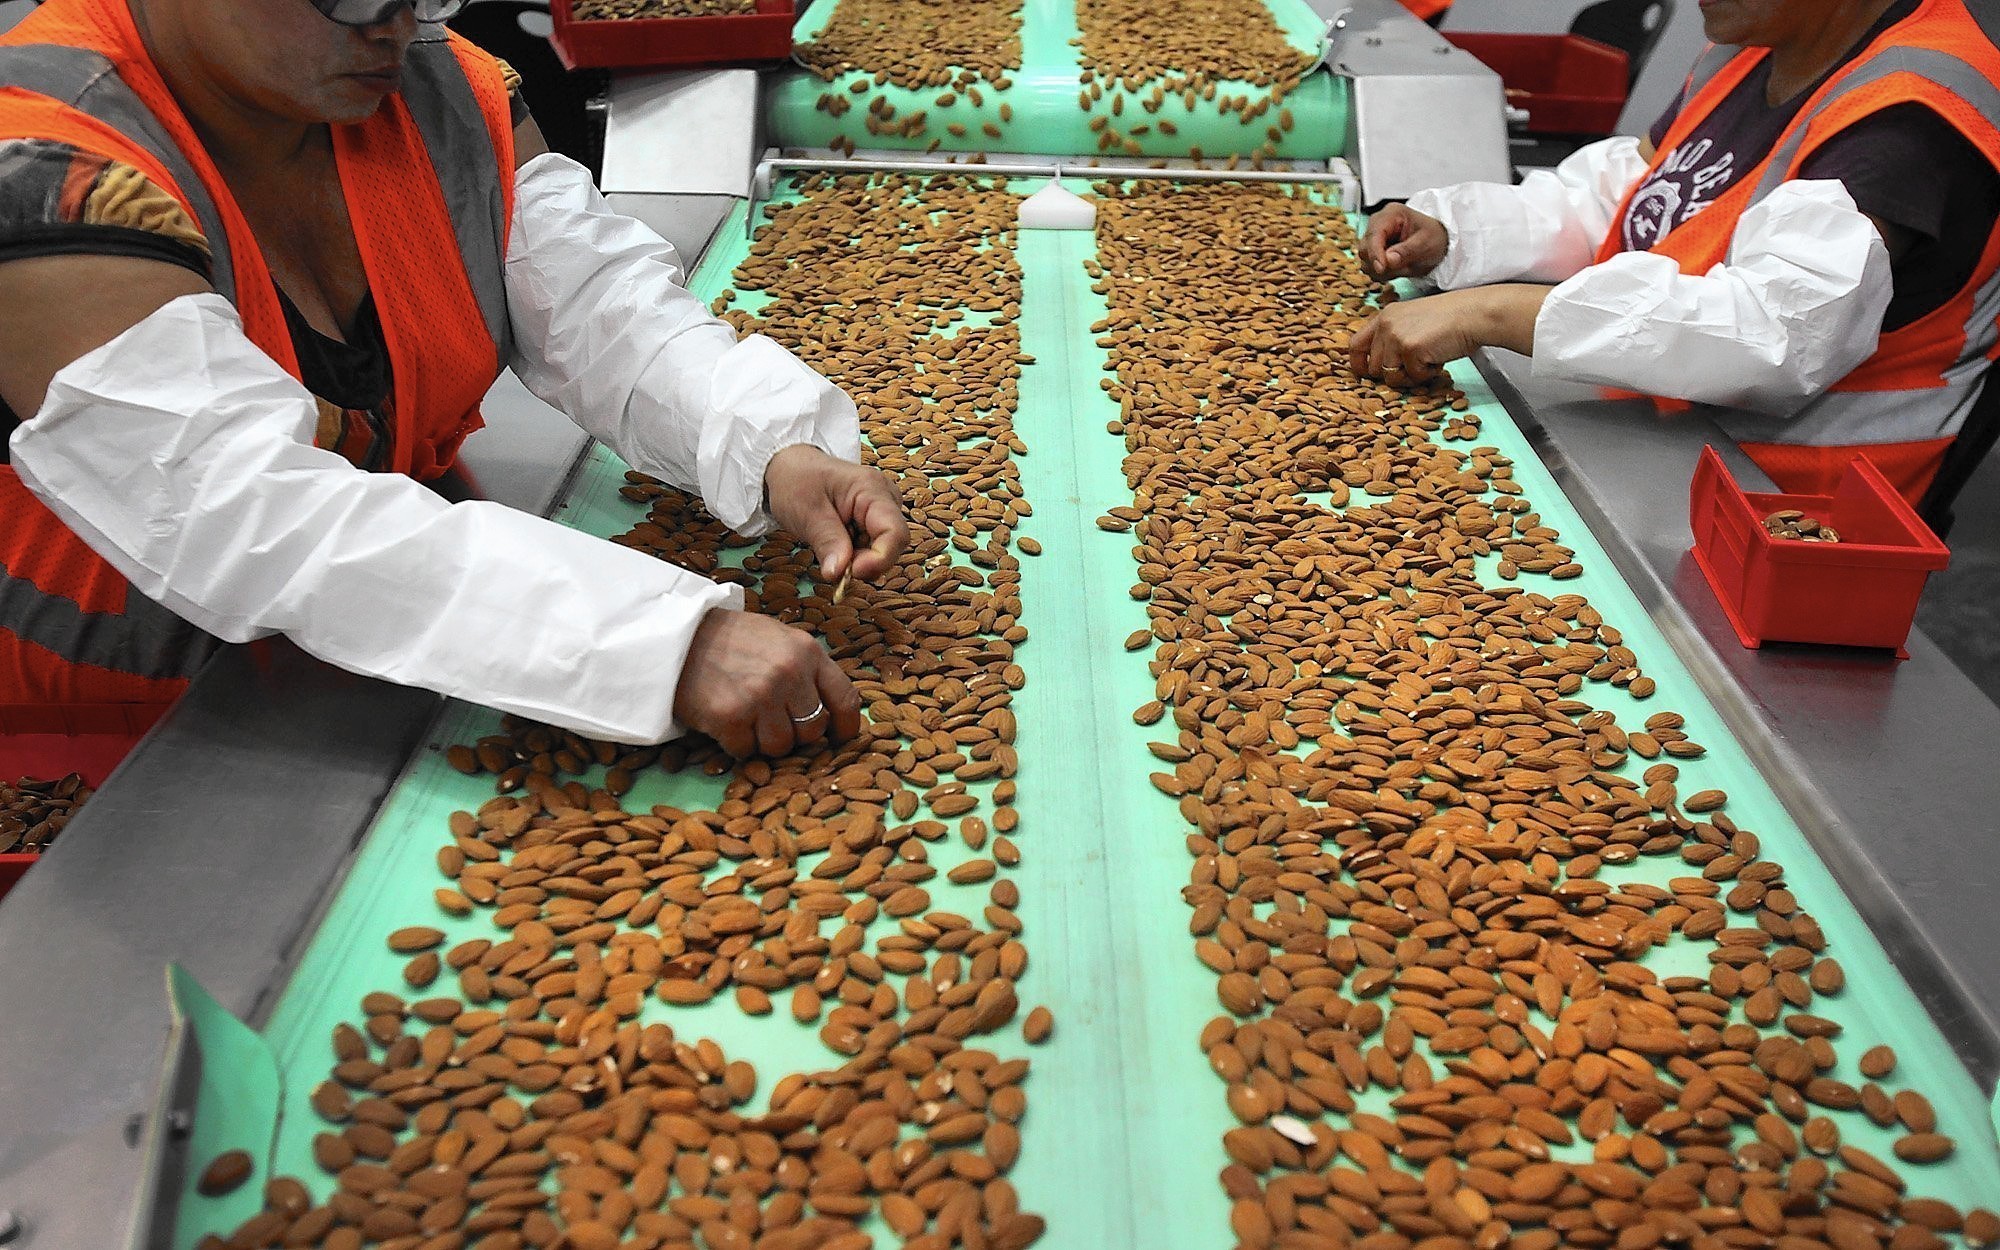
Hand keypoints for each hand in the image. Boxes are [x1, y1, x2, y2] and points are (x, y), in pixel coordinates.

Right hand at [673, 609, 862, 756]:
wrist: (676, 636)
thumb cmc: (730, 640)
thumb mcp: (779, 639)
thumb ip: (807, 670)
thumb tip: (830, 712)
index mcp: (807, 652)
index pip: (846, 699)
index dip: (846, 727)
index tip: (838, 738)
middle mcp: (789, 673)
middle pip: (813, 730)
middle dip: (795, 734)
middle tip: (770, 721)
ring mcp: (760, 695)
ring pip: (781, 746)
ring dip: (763, 741)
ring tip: (745, 717)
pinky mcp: (730, 716)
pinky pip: (746, 751)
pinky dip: (735, 744)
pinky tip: (723, 720)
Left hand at [762, 445, 910, 582]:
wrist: (790, 468)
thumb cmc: (797, 480)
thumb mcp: (806, 511)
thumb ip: (826, 541)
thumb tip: (838, 573)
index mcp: (872, 489)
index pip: (895, 532)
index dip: (880, 559)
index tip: (852, 572)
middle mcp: (885, 500)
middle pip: (892, 545)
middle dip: (864, 562)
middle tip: (833, 564)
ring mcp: (880, 512)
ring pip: (881, 551)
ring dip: (856, 560)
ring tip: (828, 545)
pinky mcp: (872, 523)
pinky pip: (871, 549)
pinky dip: (853, 556)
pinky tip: (834, 544)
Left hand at [1349, 286, 1549, 384]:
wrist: (1474, 314)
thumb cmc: (1450, 320)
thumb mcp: (1413, 322)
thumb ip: (1394, 340)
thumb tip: (1380, 369)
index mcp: (1384, 317)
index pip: (1355, 345)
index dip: (1359, 365)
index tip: (1368, 376)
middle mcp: (1385, 325)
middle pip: (1374, 368)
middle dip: (1395, 374)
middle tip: (1417, 366)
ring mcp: (1396, 336)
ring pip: (1391, 377)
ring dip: (1412, 375)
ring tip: (1430, 358)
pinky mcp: (1410, 348)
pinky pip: (1413, 377)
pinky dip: (1428, 374)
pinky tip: (1439, 357)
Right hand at [1358, 203, 1449, 281]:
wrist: (1439, 242)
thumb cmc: (1434, 236)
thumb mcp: (1427, 243)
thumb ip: (1407, 251)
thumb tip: (1388, 260)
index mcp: (1391, 214)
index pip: (1374, 234)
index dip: (1375, 253)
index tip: (1381, 269)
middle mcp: (1378, 224)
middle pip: (1365, 248)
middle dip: (1380, 263)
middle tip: (1400, 268)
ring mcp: (1375, 238)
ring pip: (1365, 260)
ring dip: (1382, 270)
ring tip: (1403, 267)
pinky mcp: (1374, 251)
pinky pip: (1369, 267)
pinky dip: (1382, 273)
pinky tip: (1397, 269)